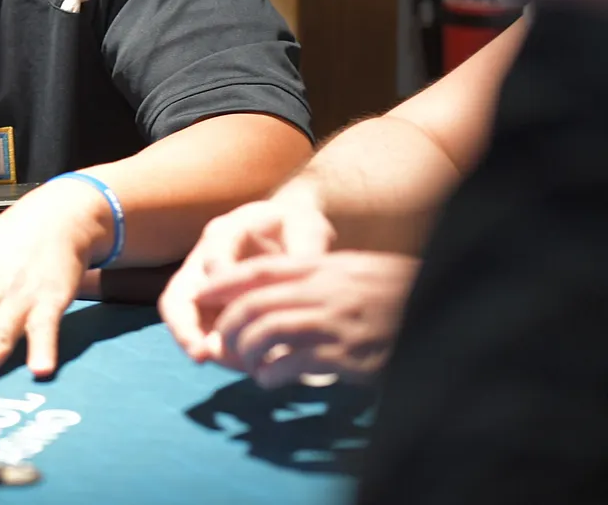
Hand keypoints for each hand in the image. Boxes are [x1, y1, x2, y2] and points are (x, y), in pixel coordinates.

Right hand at [158, 192, 335, 362]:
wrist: (290, 228)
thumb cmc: (296, 225)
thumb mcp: (306, 228)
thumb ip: (305, 251)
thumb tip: (304, 287)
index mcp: (225, 232)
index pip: (213, 260)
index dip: (223, 286)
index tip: (246, 310)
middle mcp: (204, 258)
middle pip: (179, 295)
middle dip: (184, 327)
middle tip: (199, 354)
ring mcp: (204, 285)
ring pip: (184, 319)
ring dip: (200, 344)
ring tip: (237, 366)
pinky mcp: (212, 307)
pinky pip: (202, 332)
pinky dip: (219, 351)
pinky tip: (248, 365)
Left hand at [197, 251, 418, 387]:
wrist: (448, 316)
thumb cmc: (403, 295)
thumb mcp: (360, 271)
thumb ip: (322, 275)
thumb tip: (281, 284)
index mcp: (325, 267)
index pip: (260, 268)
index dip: (224, 281)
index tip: (200, 293)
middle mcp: (325, 291)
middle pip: (254, 303)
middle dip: (228, 324)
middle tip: (222, 343)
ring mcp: (334, 323)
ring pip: (266, 331)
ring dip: (246, 351)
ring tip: (246, 365)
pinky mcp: (345, 357)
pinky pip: (291, 364)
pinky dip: (270, 373)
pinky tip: (269, 381)